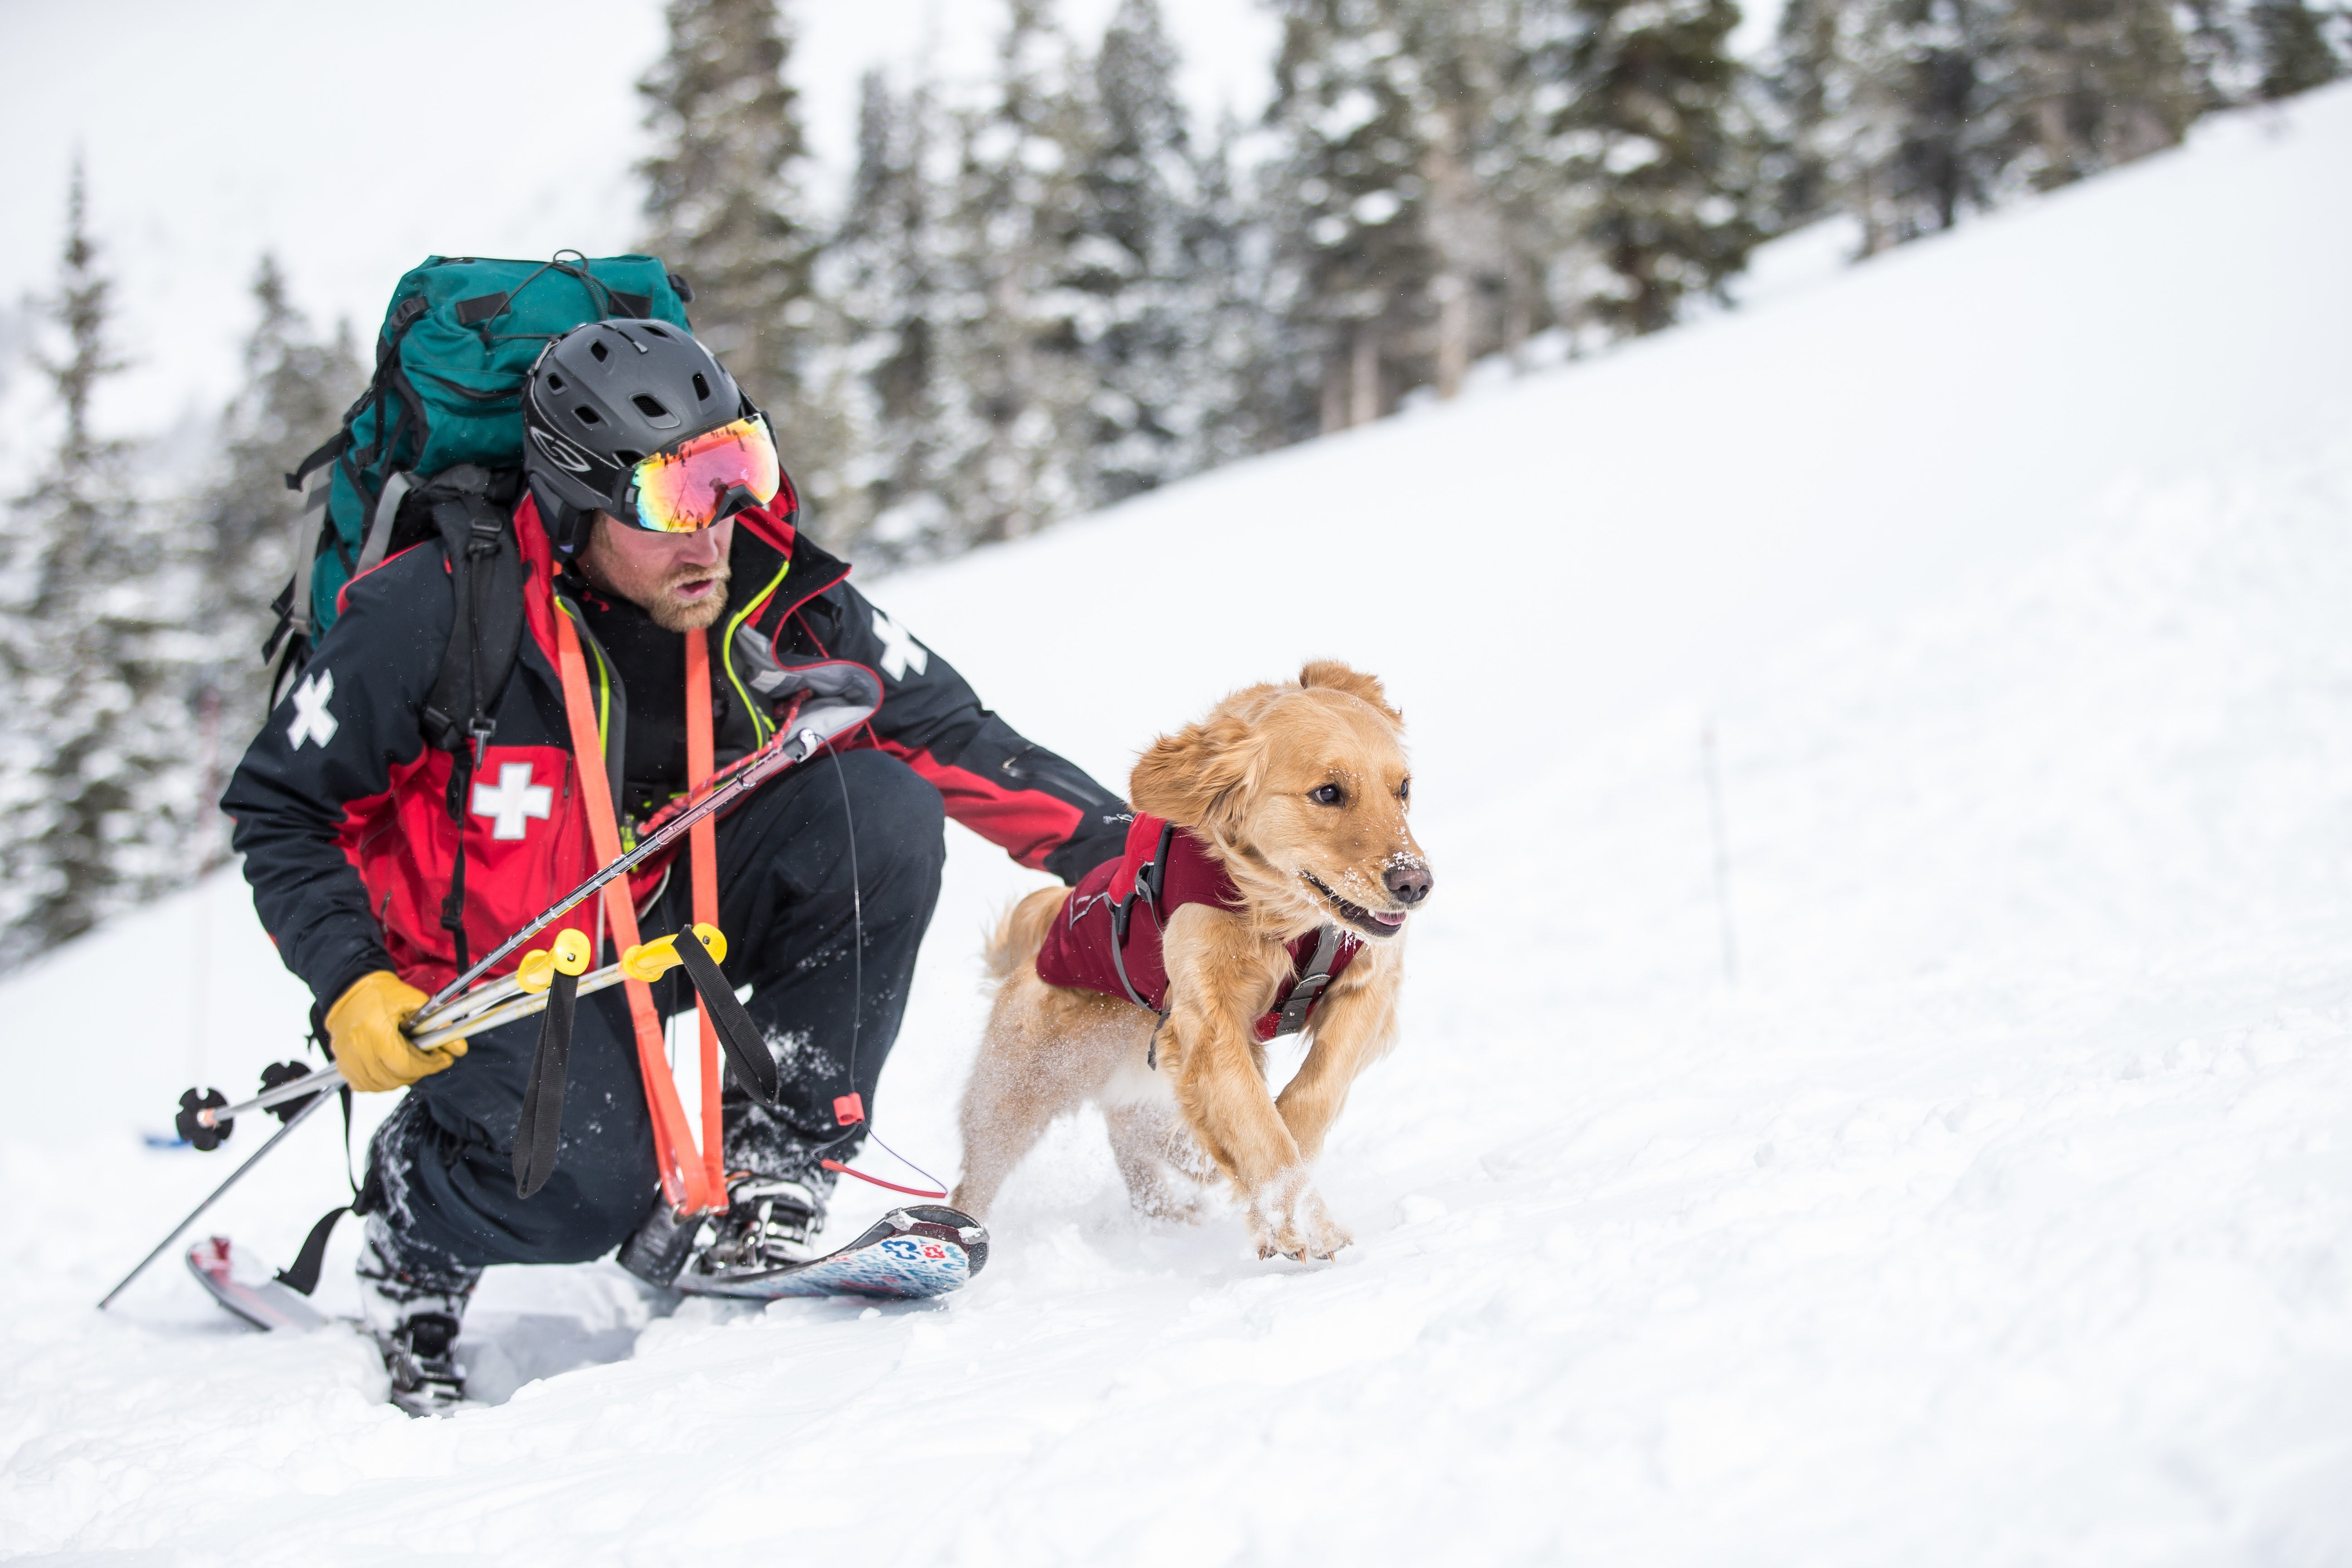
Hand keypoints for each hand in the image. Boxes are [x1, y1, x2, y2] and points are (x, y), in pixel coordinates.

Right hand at [326, 971, 466, 1092]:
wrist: (351, 989)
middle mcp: (357, 1048)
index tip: (444, 1059)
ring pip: (379, 1085)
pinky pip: (362, 1084)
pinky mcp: (342, 1062)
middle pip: (393, 1077)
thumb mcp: (415, 1002)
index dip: (429, 1065)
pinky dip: (379, 1082)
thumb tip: (460, 1049)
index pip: (406, 1064)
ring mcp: (347, 1058)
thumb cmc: (382, 993)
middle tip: (431, 1060)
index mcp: (375, 1031)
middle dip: (418, 1072)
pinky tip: (390, 1070)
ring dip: (401, 1079)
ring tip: (412, 1064)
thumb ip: (439, 1025)